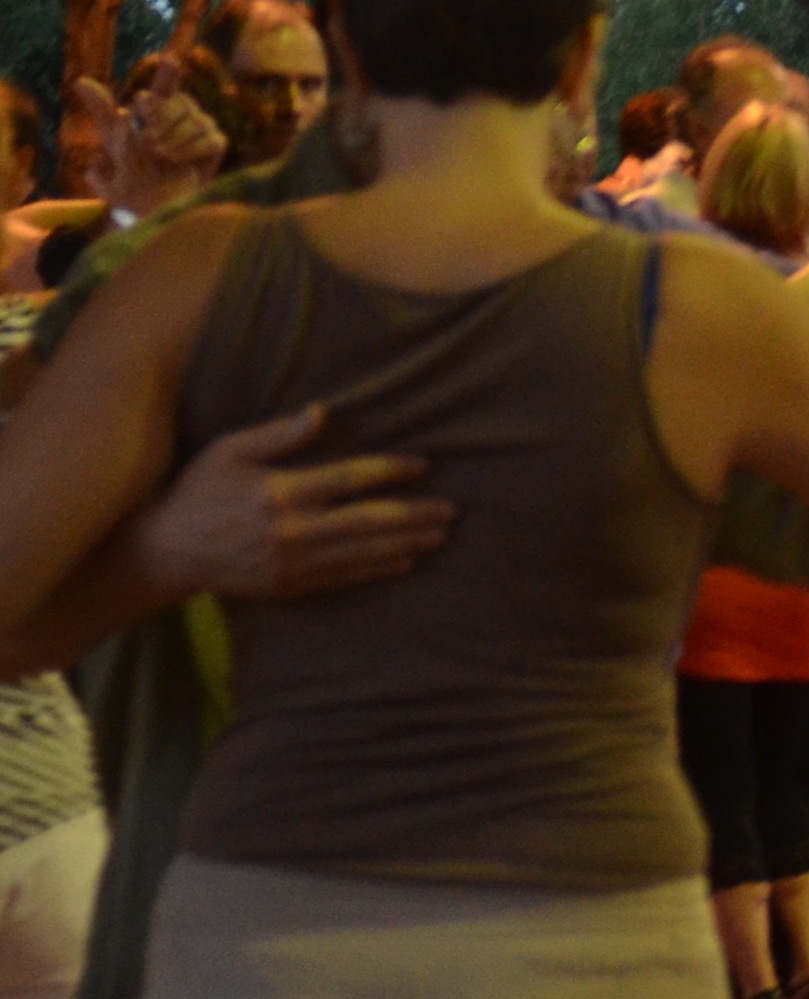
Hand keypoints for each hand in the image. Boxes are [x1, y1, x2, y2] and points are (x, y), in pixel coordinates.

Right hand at [129, 404, 454, 602]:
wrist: (167, 551)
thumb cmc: (198, 492)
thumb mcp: (229, 451)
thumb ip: (278, 434)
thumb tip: (322, 411)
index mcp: (280, 491)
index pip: (349, 479)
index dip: (390, 471)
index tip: (423, 464)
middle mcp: (292, 529)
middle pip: (369, 521)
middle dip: (415, 515)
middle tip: (451, 509)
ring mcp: (292, 562)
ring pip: (363, 553)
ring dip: (407, 543)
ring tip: (440, 535)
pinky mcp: (290, 586)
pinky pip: (344, 578)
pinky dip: (378, 570)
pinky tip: (405, 561)